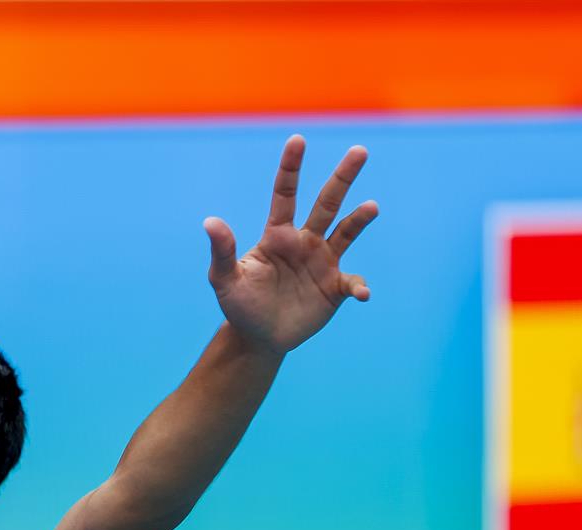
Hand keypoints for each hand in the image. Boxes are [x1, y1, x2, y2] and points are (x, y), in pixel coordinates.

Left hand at [204, 136, 377, 356]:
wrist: (258, 337)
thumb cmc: (239, 305)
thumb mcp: (224, 280)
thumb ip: (222, 251)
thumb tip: (210, 221)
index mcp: (277, 235)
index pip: (285, 194)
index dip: (291, 168)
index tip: (297, 140)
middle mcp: (305, 241)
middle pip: (327, 202)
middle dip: (343, 176)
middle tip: (359, 150)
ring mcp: (323, 262)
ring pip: (346, 232)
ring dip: (359, 219)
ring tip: (371, 207)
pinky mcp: (335, 288)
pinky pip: (353, 282)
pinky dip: (359, 286)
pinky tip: (361, 293)